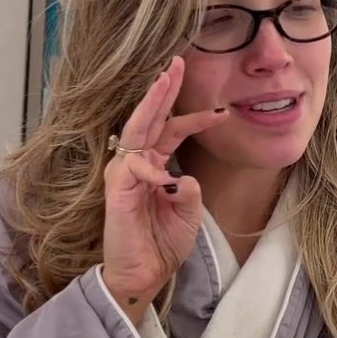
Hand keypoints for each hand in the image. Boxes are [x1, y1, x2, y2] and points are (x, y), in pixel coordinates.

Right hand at [102, 57, 228, 307]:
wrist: (143, 274)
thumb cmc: (162, 243)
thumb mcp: (188, 213)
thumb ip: (189, 191)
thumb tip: (183, 177)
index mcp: (155, 166)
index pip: (173, 131)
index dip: (195, 118)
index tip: (222, 110)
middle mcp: (137, 164)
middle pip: (150, 118)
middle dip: (163, 89)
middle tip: (177, 62)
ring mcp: (123, 175)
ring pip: (136, 129)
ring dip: (151, 104)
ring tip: (164, 81)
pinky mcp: (115, 191)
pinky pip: (132, 169)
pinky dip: (148, 170)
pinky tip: (162, 176)